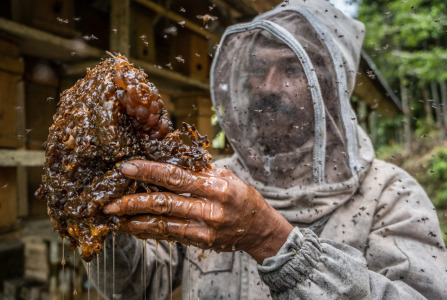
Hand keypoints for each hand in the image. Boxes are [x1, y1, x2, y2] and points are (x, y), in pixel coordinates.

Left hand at [103, 160, 292, 262]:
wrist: (258, 227)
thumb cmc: (240, 196)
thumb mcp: (225, 176)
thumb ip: (199, 169)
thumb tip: (170, 155)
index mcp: (216, 186)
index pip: (177, 176)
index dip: (149, 171)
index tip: (127, 167)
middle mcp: (210, 208)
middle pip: (165, 203)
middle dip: (134, 200)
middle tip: (109, 200)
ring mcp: (205, 228)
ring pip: (163, 223)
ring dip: (135, 220)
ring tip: (114, 217)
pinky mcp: (201, 242)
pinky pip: (170, 236)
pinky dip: (149, 231)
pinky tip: (133, 227)